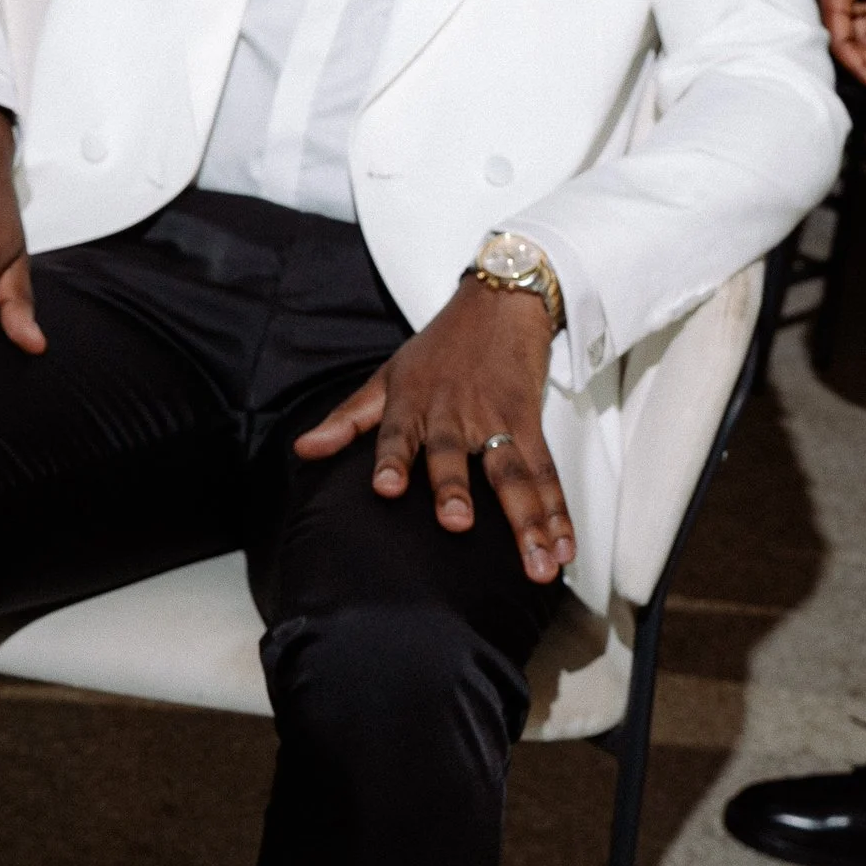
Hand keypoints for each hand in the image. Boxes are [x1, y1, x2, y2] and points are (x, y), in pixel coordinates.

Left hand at [295, 276, 573, 582]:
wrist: (499, 302)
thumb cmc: (438, 347)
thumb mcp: (387, 376)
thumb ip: (347, 420)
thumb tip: (302, 450)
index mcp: (413, 402)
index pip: (397, 432)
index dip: (391, 459)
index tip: (386, 489)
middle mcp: (453, 411)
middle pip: (455, 453)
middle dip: (455, 489)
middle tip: (456, 525)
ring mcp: (495, 418)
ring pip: (512, 472)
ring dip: (528, 519)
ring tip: (538, 563)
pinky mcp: (529, 422)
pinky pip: (545, 471)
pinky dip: (557, 511)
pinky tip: (564, 548)